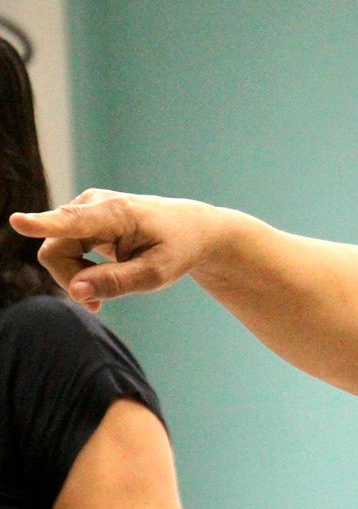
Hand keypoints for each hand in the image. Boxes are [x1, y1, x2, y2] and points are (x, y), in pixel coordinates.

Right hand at [9, 189, 221, 311]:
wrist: (190, 229)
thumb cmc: (176, 249)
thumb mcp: (157, 274)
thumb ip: (117, 283)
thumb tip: (76, 292)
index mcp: (116, 214)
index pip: (73, 222)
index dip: (43, 224)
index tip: (17, 221)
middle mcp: (92, 203)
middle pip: (55, 252)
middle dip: (71, 281)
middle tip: (98, 305)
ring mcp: (83, 208)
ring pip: (55, 253)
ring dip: (75, 278)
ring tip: (104, 295)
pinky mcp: (80, 217)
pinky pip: (62, 252)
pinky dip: (77, 272)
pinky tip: (96, 285)